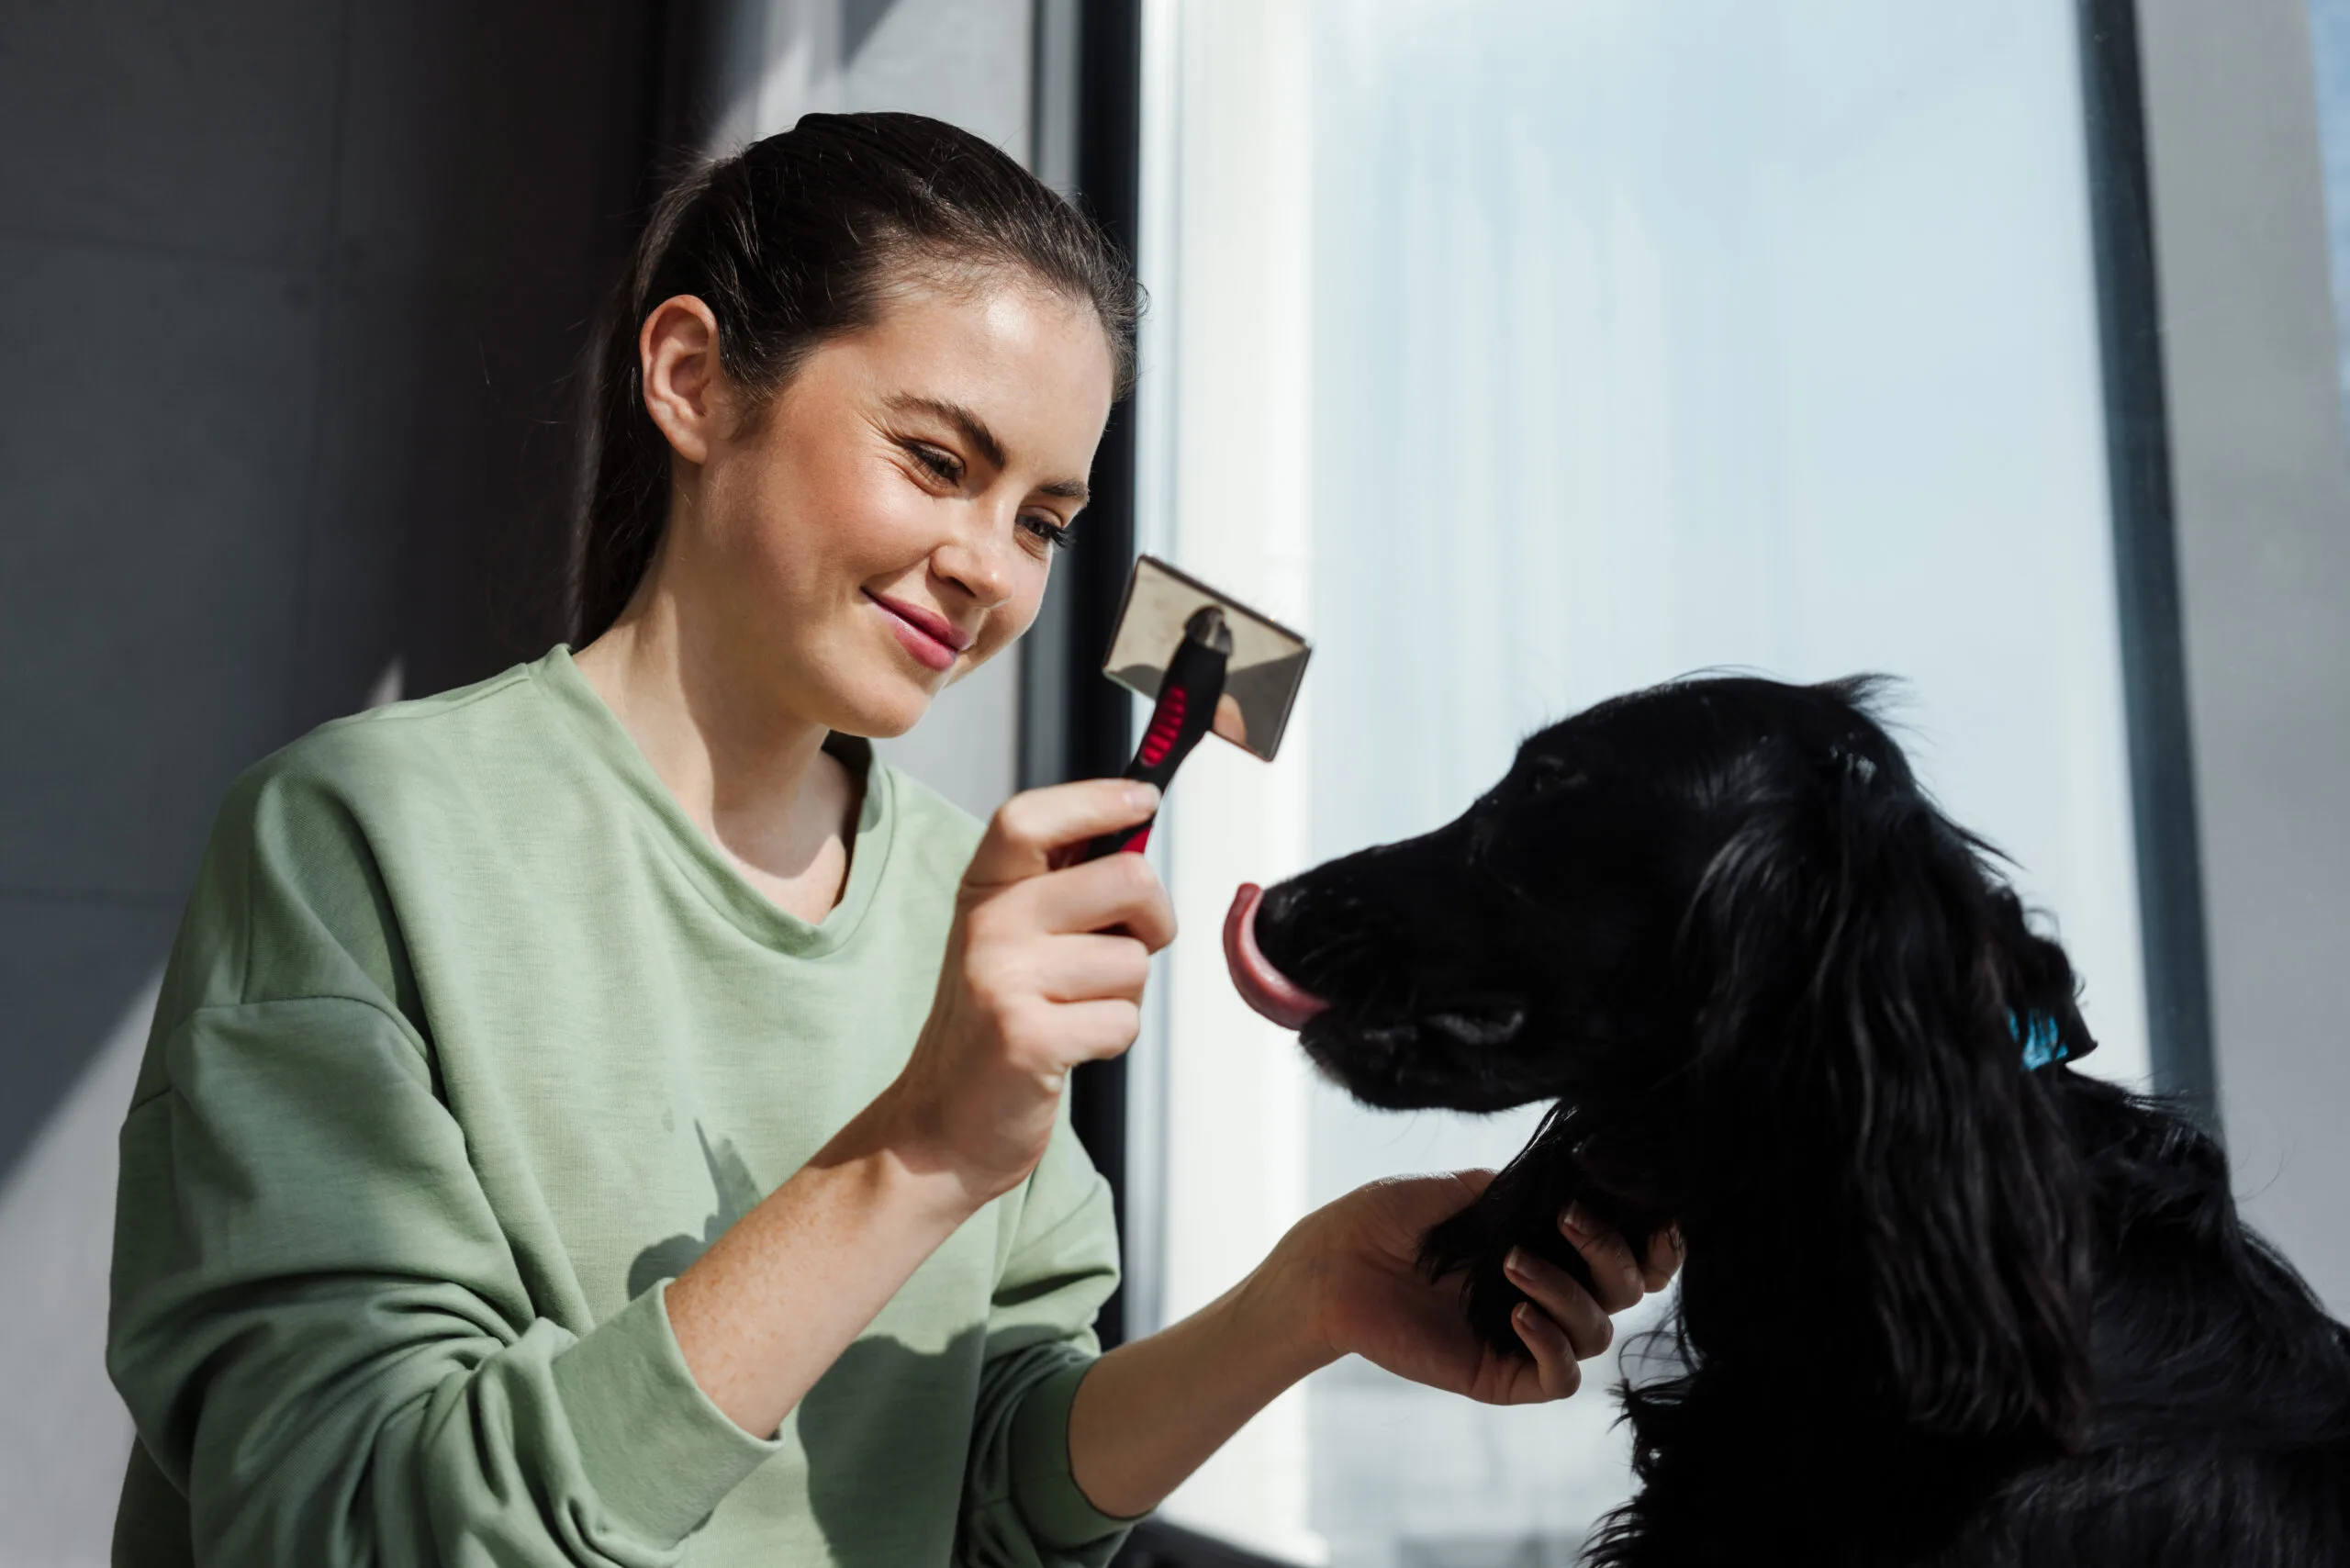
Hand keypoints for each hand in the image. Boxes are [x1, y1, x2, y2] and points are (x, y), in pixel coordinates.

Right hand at [875, 779, 1176, 1207]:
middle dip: (1153, 920)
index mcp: (983, 889)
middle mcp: (987, 924)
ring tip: (1071, 1013)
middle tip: (1126, 949)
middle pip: (1128, 879)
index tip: (1143, 799)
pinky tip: (1068, 1049)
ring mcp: (1001, 979)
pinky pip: (1123, 1020)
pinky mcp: (1026, 1038)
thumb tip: (1136, 825)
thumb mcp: (1010, 937)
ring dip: (1124, 995)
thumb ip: (1060, 885)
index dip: (1098, 798)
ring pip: (1134, 961)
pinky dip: (1112, 1040)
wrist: (942, 1124)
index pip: (1032, 817)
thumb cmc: (996, 1023)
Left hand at [1269, 1171, 1681, 1404]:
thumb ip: (1515, 1188)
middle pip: (1625, 1291)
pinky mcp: (1496, 1375)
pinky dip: (1552, 1346)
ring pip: (1596, 1332)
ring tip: (1512, 1264)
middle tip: (1567, 1219)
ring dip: (1568, 1293)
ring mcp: (1523, 1336)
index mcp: (1542, 1246)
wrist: (1326, 1264)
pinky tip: (1518, 1313)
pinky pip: (1559, 1379)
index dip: (1654, 1243)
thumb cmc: (1382, 1219)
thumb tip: (1568, 1180)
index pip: (1626, 1255)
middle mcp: (1544, 1292)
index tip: (1652, 1214)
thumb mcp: (1453, 1188)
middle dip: (1611, 1253)